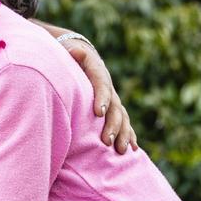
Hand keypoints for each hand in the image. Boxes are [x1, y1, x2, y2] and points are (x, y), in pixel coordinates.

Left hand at [62, 39, 137, 153]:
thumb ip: (72, 52)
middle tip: (107, 141)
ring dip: (123, 133)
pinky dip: (128, 134)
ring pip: (122, 117)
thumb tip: (74, 51)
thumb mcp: (69, 49)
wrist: (80, 52)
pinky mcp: (112, 107)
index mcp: (97, 72)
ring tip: (120, 150)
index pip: (101, 85)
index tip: (98, 113)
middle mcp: (108, 86)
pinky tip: (132, 148)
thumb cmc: (69, 54)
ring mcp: (112, 98)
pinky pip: (124, 122)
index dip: (102, 98)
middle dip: (113, 124)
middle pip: (115, 107)